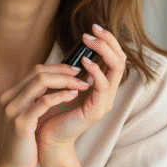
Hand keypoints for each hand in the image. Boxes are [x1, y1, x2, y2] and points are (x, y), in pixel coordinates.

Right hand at [0, 63, 90, 166]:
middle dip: (63, 70)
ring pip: (41, 81)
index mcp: (10, 96)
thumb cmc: (22, 144)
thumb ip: (33, 102)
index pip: (35, 71)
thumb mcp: (25, 118)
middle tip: (81, 75)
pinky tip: (73, 96)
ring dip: (65, 80)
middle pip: (38, 72)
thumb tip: (54, 88)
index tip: (74, 71)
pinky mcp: (21, 122)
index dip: (57, 68)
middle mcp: (9, 98)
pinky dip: (61, 96)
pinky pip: (44, 102)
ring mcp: (14, 109)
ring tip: (81, 85)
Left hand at [37, 24, 126, 154]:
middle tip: (93, 29)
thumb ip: (71, 72)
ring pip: (116, 69)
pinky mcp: (97, 111)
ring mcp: (104, 102)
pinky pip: (103, 86)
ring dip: (103, 51)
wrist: (46, 139)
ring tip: (89, 40)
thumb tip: (73, 52)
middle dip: (108, 41)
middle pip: (120, 60)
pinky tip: (84, 62)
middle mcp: (107, 93)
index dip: (107, 41)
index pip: (113, 58)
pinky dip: (95, 71)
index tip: (93, 27)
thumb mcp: (62, 86)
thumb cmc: (51, 112)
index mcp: (101, 87)